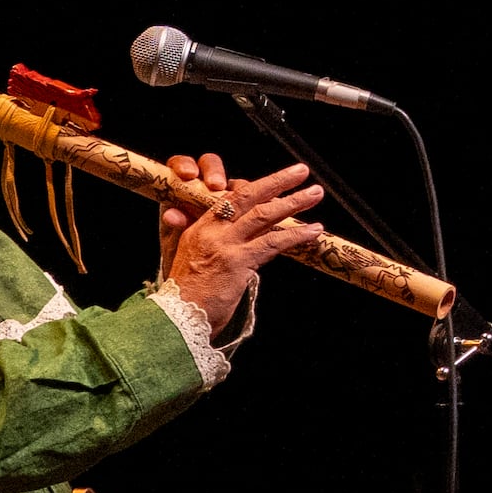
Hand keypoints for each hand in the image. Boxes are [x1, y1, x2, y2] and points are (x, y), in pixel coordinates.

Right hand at [155, 151, 325, 328]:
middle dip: (277, 181)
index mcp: (197, 229)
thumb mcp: (182, 262)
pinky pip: (273, 242)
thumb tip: (194, 221)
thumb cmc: (184, 299)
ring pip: (263, 214)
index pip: (227, 199)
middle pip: (246, 196)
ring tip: (315, 193)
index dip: (253, 188)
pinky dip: (296, 235)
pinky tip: (314, 231)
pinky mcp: (238, 262)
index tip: (274, 185)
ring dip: (294, 202)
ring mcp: (224, 246)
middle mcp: (211, 232)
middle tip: (301, 171)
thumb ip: (195, 240)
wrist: (176, 321)